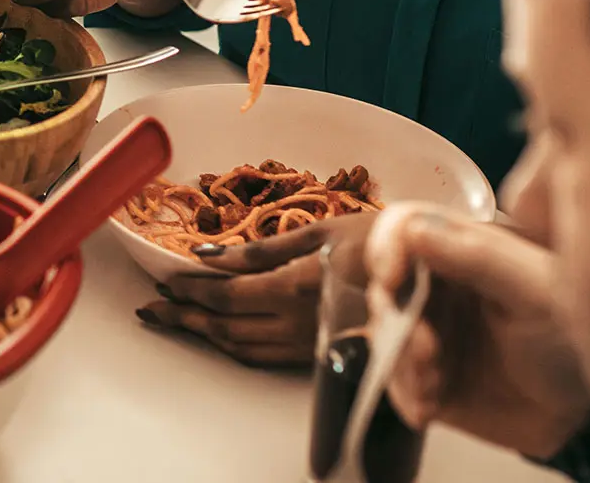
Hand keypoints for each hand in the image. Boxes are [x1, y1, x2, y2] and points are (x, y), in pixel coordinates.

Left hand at [136, 215, 361, 367]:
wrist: (436, 276)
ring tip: (176, 320)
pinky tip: (220, 335)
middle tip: (154, 308)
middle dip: (184, 318)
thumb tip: (209, 256)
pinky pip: (265, 357)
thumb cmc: (379, 242)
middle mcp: (299, 323)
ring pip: (242, 348)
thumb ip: (261, 249)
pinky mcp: (320, 355)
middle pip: (225, 327)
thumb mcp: (319, 232)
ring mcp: (310, 344)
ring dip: (204, 335)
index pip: (226, 296)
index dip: (190, 291)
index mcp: (295, 288)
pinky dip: (234, 347)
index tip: (165, 282)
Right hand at [366, 204, 589, 457]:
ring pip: (387, 338)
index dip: (387, 248)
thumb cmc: (576, 335)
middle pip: (388, 288)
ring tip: (433, 383)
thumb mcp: (539, 289)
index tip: (391, 277)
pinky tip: (428, 408)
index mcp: (462, 252)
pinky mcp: (429, 380)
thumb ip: (481, 257)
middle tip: (426, 349)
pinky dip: (406, 395)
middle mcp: (439, 290)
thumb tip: (414, 230)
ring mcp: (431, 336)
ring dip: (402, 361)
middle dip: (397, 319)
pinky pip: (397, 383)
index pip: (405, 230)